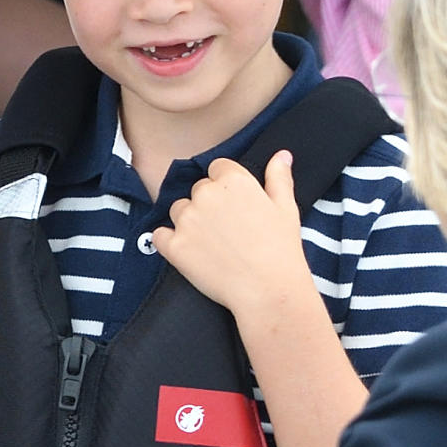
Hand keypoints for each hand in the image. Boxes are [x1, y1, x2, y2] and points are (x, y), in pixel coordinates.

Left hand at [153, 150, 311, 319]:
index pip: (218, 168)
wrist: (268, 290)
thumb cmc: (281, 250)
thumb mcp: (287, 208)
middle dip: (209, 205)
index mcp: (233, 180)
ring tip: (212, 245)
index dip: (226, 187)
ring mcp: (187, 220)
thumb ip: (279, 178)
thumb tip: (281, 155)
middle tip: (228, 231)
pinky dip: (170, 243)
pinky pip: (160, 235)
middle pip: (198, 189)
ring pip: (179, 210)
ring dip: (189, 222)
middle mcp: (206, 194)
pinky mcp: (174, 246)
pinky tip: (190, 254)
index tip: (235, 206)